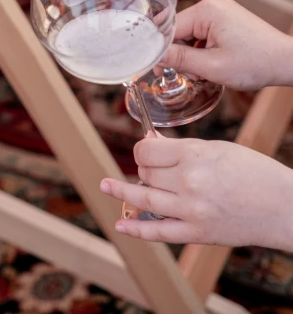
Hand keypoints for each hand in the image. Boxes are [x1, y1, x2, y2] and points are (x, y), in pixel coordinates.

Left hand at [101, 136, 292, 248]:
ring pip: (145, 199)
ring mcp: (191, 210)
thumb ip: (184, 149)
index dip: (143, 148)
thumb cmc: (254, 171)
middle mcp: (189, 182)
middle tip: (148, 168)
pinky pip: (159, 232)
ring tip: (105, 185)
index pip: (149, 150)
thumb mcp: (218, 148)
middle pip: (147, 173)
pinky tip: (121, 224)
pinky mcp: (197, 233)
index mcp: (195, 155)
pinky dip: (137, 229)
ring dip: (123, 192)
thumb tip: (153, 145)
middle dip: (143, 168)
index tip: (145, 149)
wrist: (282, 206)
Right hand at [156, 0, 292, 89]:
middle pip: (180, 31)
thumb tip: (155, 56)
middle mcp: (212, 4)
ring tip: (209, 71)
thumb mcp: (212, 67)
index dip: (163, 51)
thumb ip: (180, 60)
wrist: (286, 62)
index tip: (159, 69)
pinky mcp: (225, 17)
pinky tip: (213, 63)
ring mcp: (220, 9)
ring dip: (194, 55)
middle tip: (196, 75)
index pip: (171, 28)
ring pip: (191, 35)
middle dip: (183, 55)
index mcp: (207, 10)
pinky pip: (202, 33)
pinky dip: (203, 50)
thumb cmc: (256, 62)